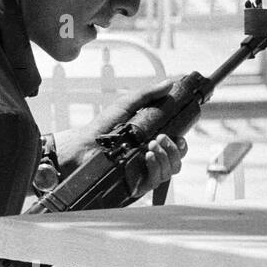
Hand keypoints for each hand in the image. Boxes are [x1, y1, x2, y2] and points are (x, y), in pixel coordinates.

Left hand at [53, 79, 188, 194]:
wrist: (85, 144)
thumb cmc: (103, 127)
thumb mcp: (126, 106)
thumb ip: (147, 95)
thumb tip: (169, 83)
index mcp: (151, 142)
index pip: (176, 147)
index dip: (181, 143)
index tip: (179, 136)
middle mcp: (151, 158)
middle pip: (177, 160)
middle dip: (175, 149)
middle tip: (161, 137)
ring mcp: (145, 172)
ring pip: (171, 170)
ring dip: (166, 156)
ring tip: (151, 145)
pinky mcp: (138, 184)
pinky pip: (157, 180)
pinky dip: (156, 167)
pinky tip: (148, 157)